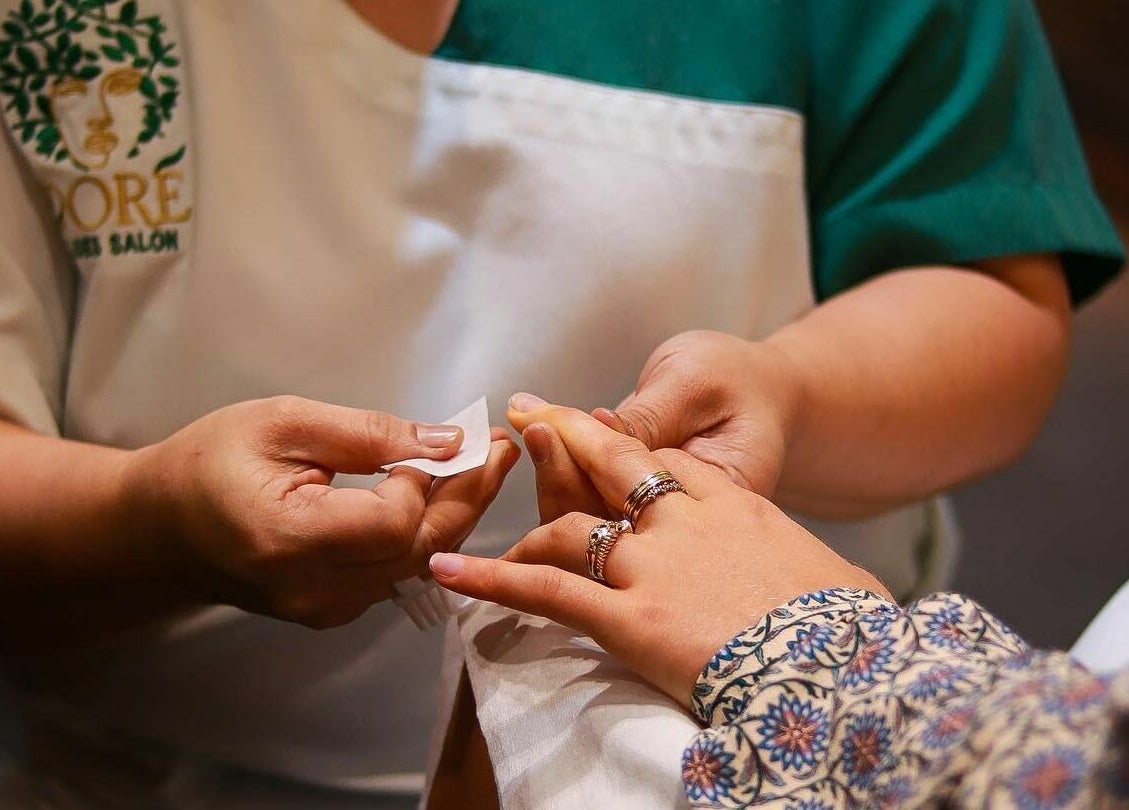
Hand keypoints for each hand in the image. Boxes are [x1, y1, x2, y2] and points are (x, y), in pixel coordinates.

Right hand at [124, 396, 519, 627]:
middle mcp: (313, 589)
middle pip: (418, 548)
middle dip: (468, 495)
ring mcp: (325, 608)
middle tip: (502, 447)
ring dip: (456, 513)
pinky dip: (426, 532)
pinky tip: (444, 494)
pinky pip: (398, 572)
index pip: (391, 523)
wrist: (161, 528)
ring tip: (486, 463)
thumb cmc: (212, 460)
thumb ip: (366, 433)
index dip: (425, 481)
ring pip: (417, 563)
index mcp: (288, 539)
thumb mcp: (282, 423)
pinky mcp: (333, 611)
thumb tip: (446, 440)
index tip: (443, 439)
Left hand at [430, 405, 887, 707]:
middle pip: (615, 469)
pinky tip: (450, 571)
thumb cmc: (857, 630)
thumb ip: (821, 574)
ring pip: (571, 527)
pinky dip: (492, 580)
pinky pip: (546, 592)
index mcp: (739, 507)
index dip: (632, 456)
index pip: (672, 466)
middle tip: (531, 422)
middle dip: (569, 443)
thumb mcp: (846, 583)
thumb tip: (845, 595)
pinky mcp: (627, 618)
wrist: (849, 668)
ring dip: (527, 519)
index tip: (609, 448)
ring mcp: (652, 567)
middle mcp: (687, 524)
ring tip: (491, 514)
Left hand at [506, 331, 800, 523]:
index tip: (546, 428)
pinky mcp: (636, 515)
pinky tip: (539, 429)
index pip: (638, 506)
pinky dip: (561, 469)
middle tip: (533, 425)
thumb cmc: (735, 381)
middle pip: (607, 529)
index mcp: (717, 510)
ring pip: (590, 525)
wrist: (758, 388)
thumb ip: (646, 418)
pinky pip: (590, 506)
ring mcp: (657, 531)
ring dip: (553, 475)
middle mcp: (684, 536)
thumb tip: (580, 431)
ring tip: (529, 422)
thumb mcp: (695, 387)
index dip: (583, 471)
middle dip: (559, 476)